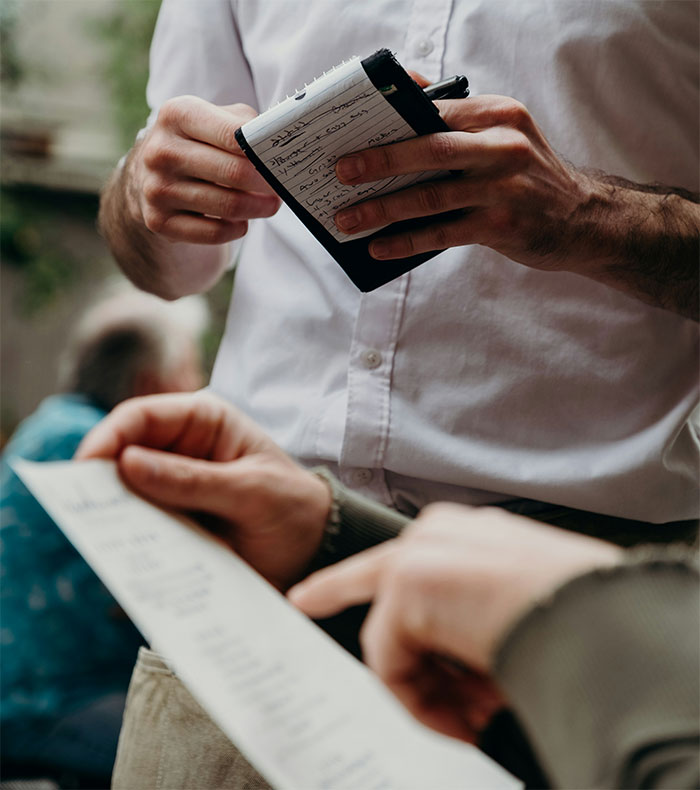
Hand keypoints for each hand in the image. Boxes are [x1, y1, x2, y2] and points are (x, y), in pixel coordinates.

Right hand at [76, 392, 329, 589]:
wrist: (316, 551)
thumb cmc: (294, 507)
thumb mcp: (251, 491)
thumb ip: (194, 480)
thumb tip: (127, 464)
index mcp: (204, 422)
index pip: (141, 416)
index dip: (109, 437)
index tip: (86, 467)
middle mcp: (182, 450)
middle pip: (123, 455)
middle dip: (101, 480)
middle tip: (81, 508)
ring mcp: (174, 489)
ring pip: (126, 495)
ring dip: (113, 514)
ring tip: (100, 537)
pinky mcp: (173, 523)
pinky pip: (140, 528)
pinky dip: (129, 540)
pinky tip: (123, 557)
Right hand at [128, 96, 280, 245]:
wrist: (150, 174)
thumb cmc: (198, 143)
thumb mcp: (215, 119)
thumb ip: (246, 125)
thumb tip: (278, 142)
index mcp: (177, 115)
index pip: (233, 134)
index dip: (264, 152)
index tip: (280, 162)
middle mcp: (161, 151)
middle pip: (234, 173)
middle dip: (267, 184)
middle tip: (282, 188)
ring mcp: (156, 188)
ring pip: (228, 206)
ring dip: (257, 208)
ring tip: (270, 205)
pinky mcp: (158, 221)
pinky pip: (214, 233)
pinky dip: (236, 229)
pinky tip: (242, 222)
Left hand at [289, 502, 620, 740]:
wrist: (601, 614)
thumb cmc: (579, 612)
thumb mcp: (522, 606)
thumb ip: (474, 618)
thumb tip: (462, 661)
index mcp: (471, 532)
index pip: (406, 555)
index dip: (355, 578)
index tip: (309, 593)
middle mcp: (439, 532)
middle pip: (370, 576)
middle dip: (342, 598)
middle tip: (322, 614)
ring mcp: (420, 553)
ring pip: (392, 637)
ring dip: (429, 690)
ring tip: (478, 717)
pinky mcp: (407, 584)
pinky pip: (391, 664)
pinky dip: (422, 703)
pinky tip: (466, 719)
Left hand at [333, 94, 594, 269]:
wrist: (583, 218)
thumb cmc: (529, 176)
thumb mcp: (503, 134)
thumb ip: (457, 118)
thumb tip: (407, 89)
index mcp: (497, 114)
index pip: (434, 111)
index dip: (389, 122)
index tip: (350, 133)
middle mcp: (503, 146)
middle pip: (429, 150)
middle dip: (379, 161)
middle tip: (339, 172)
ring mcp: (504, 188)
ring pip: (430, 197)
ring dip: (383, 210)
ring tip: (348, 220)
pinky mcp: (502, 226)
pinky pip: (443, 234)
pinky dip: (407, 242)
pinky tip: (380, 247)